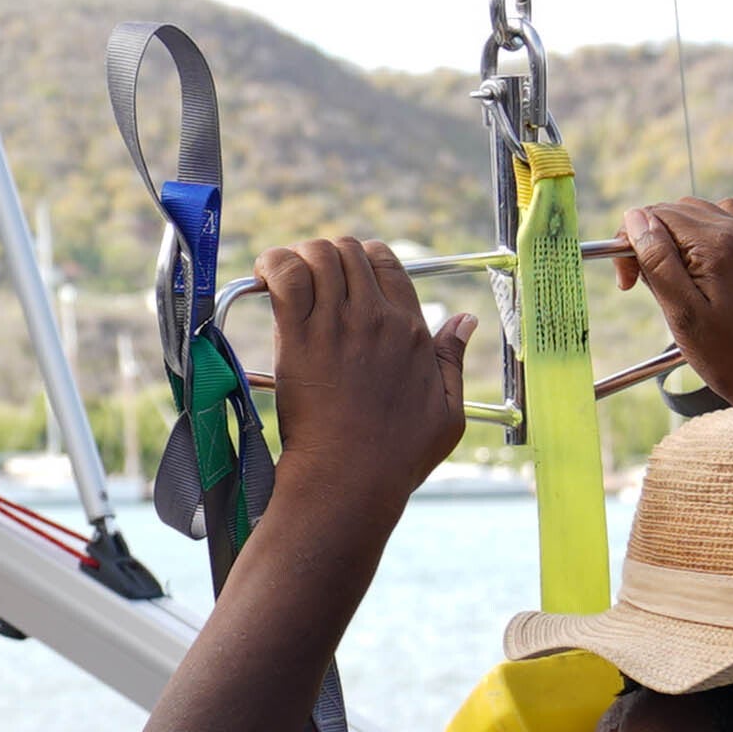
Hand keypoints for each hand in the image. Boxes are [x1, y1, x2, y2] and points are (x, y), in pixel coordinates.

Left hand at [254, 235, 475, 514]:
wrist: (350, 479)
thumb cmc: (397, 457)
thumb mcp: (447, 411)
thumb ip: (454, 360)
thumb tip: (466, 320)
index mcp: (412, 331)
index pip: (387, 262)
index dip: (364, 259)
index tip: (347, 277)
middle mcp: (377, 318)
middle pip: (350, 252)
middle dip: (329, 256)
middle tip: (312, 281)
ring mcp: (337, 324)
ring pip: (318, 254)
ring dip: (300, 256)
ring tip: (284, 277)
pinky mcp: (299, 338)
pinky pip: (286, 275)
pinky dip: (274, 264)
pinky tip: (266, 275)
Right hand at [621, 198, 732, 408]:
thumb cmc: (731, 356)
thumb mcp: (682, 312)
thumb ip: (656, 260)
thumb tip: (634, 218)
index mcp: (718, 244)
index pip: (655, 215)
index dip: (631, 242)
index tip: (627, 282)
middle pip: (674, 211)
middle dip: (649, 241)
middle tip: (641, 285)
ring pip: (695, 214)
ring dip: (672, 239)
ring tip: (669, 281)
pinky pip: (720, 223)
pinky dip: (698, 237)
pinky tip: (694, 267)